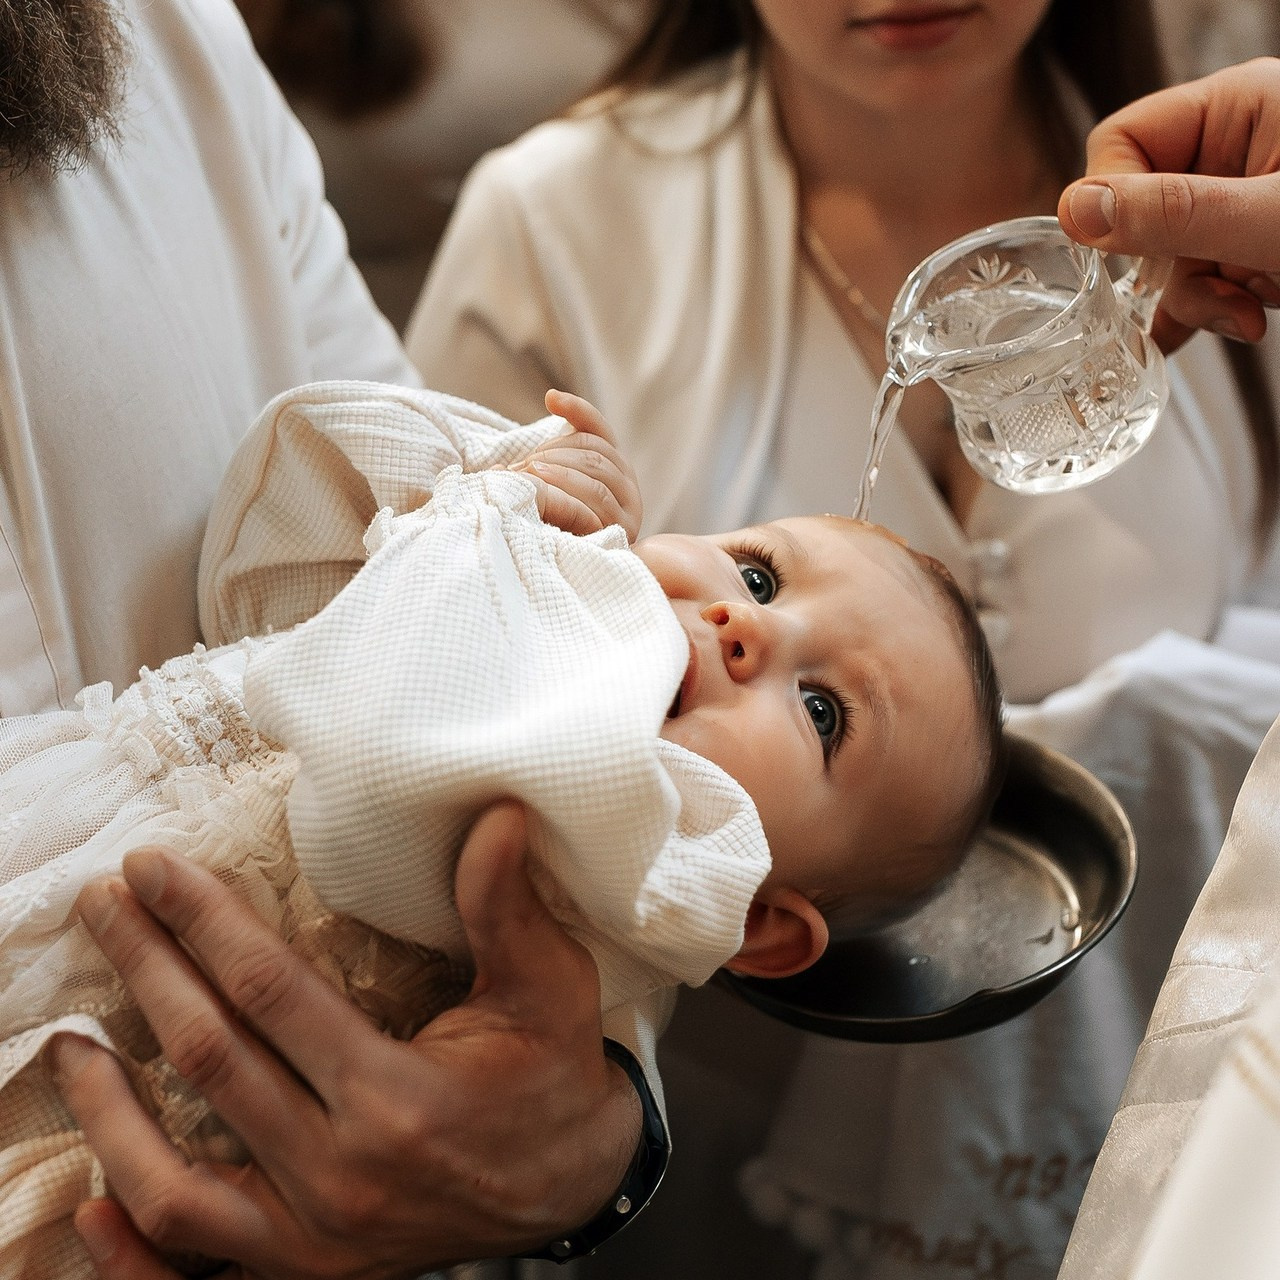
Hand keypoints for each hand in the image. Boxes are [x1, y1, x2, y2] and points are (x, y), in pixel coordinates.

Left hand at [50, 802, 641, 1278]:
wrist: (574, 1185)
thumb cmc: (554, 1072)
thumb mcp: (547, 984)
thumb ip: (508, 905)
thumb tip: (499, 815)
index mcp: (397, 1098)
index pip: (269, 991)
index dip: (203, 920)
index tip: (155, 866)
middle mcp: (342, 1174)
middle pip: (211, 1060)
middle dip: (146, 969)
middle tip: (103, 902)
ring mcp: (317, 1238)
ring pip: (175, 1181)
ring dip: (108, 1109)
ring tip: (69, 1042)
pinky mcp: (310, 1273)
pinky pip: (198, 1270)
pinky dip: (133, 1247)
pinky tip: (89, 1204)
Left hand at [512, 389, 641, 540]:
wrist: (567, 586)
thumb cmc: (551, 534)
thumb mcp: (545, 494)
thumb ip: (542, 464)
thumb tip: (535, 420)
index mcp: (612, 471)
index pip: (599, 430)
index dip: (578, 410)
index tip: (550, 399)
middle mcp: (627, 487)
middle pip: (595, 450)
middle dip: (554, 450)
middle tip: (523, 466)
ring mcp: (629, 509)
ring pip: (597, 471)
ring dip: (558, 469)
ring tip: (527, 477)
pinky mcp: (623, 531)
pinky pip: (597, 500)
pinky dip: (569, 489)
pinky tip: (543, 490)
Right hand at [1058, 57, 1279, 350]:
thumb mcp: (1273, 218)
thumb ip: (1177, 213)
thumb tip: (1077, 212)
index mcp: (1234, 108)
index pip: (1121, 143)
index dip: (1112, 201)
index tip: (1134, 251)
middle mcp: (1231, 149)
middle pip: (1139, 210)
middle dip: (1167, 267)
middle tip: (1213, 290)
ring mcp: (1238, 200)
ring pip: (1168, 258)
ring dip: (1198, 299)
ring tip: (1247, 314)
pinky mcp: (1249, 245)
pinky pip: (1199, 282)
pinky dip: (1209, 312)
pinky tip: (1236, 324)